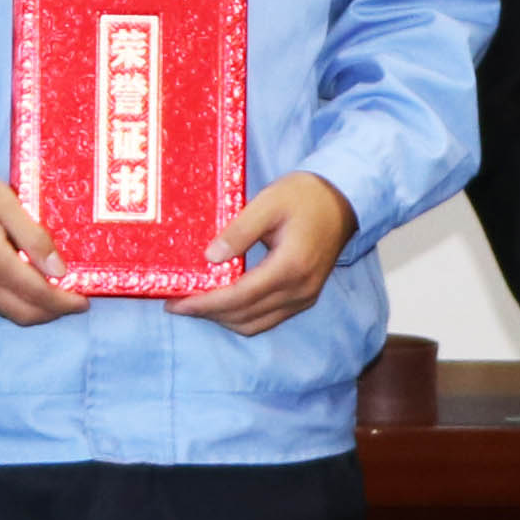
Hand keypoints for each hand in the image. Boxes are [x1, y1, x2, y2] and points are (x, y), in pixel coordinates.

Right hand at [0, 162, 86, 324]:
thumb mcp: (4, 202)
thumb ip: (33, 238)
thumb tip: (59, 271)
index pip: (37, 295)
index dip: (65, 302)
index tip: (85, 300)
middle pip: (24, 314)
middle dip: (53, 312)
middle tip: (74, 299)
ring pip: (8, 312)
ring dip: (35, 309)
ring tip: (55, 292)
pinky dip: (15, 302)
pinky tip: (26, 284)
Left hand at [183, 172, 358, 336]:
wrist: (343, 200)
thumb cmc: (305, 195)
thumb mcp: (268, 202)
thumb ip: (239, 231)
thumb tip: (210, 258)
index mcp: (290, 266)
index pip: (239, 296)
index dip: (205, 303)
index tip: (176, 302)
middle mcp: (299, 290)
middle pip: (245, 316)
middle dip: (208, 314)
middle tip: (177, 304)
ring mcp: (304, 298)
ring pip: (255, 324)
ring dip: (223, 319)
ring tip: (195, 305)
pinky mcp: (305, 298)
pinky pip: (268, 318)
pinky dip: (241, 316)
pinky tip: (222, 303)